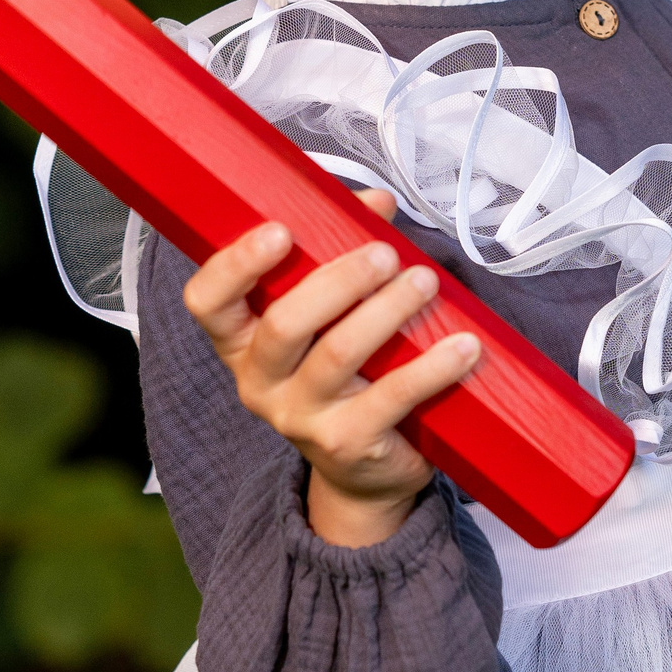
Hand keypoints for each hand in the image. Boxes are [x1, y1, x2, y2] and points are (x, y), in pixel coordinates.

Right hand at [182, 187, 482, 548]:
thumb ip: (341, 248)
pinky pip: (391, 398)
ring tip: (426, 282)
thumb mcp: (332, 311)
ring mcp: (301, 418)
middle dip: (339, 281)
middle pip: (284, 325)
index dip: (235, 265)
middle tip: (385, 254)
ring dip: (387, 311)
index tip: (280, 231)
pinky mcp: (349, 444)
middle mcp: (260, 382)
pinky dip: (432, 366)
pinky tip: (464, 345)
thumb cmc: (347, 366)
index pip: (208, 302)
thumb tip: (377, 202)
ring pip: (338, 355)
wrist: (364, 469)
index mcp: (241, 340)